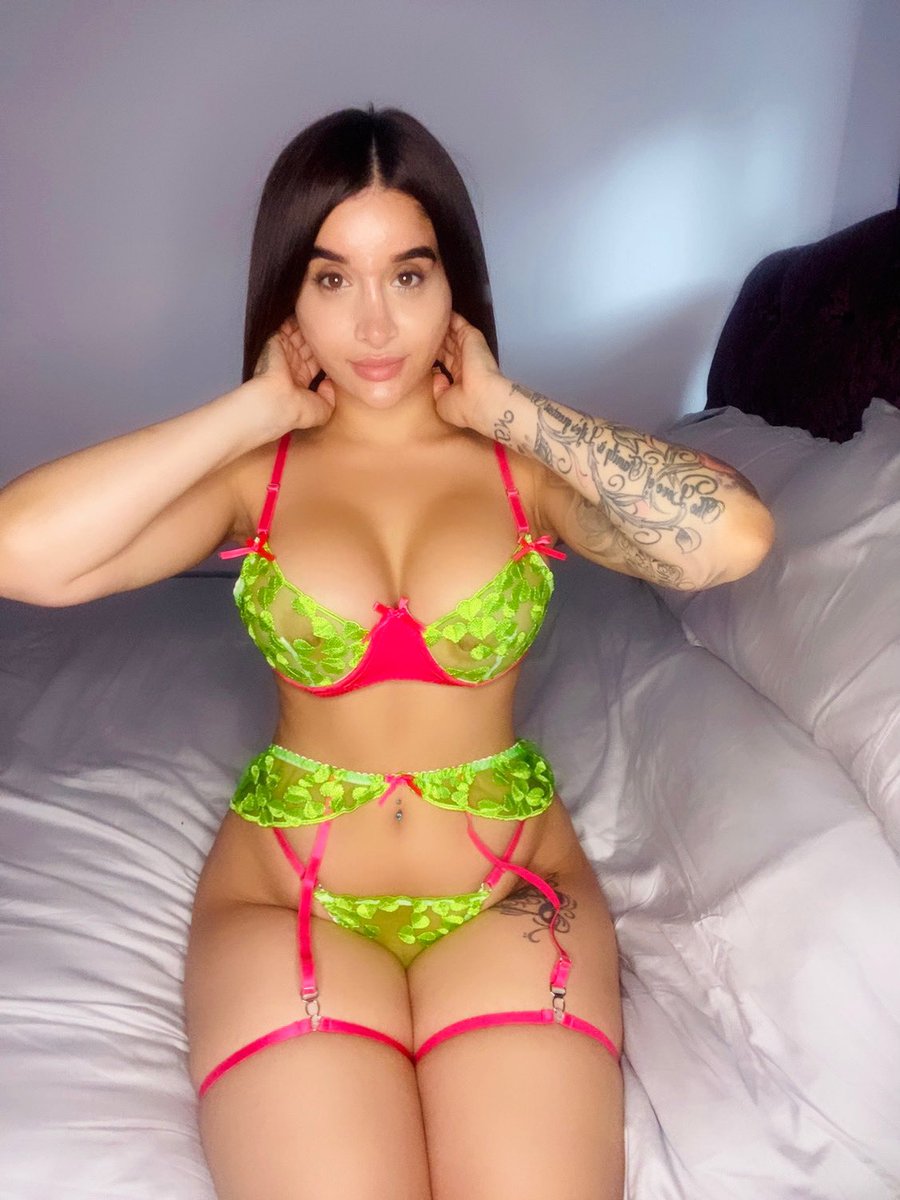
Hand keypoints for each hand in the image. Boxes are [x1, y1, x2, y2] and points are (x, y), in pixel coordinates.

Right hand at [251, 316, 335, 429]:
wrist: (276, 402)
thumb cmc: (296, 410)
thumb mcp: (323, 410)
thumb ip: (330, 397)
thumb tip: (330, 382)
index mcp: (300, 380)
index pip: (315, 361)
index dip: (327, 353)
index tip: (340, 345)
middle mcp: (291, 365)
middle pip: (309, 345)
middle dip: (320, 337)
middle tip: (334, 328)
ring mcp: (283, 353)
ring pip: (300, 334)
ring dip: (310, 326)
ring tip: (324, 318)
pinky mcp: (275, 342)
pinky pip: (287, 325)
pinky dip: (296, 318)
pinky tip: (311, 312)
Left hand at [432, 312, 504, 430]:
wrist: (481, 398)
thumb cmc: (463, 407)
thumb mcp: (442, 403)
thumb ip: (438, 389)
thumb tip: (437, 376)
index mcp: (460, 378)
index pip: (445, 361)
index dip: (434, 355)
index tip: (421, 349)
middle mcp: (465, 362)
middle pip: (447, 346)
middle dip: (435, 339)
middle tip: (420, 330)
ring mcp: (469, 349)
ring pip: (452, 334)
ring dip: (441, 327)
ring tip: (426, 317)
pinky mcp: (472, 337)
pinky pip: (458, 323)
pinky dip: (450, 317)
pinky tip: (437, 310)